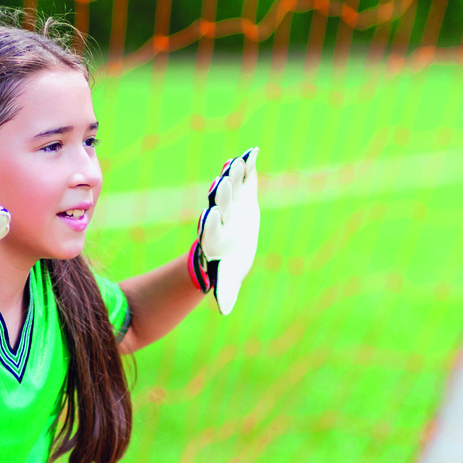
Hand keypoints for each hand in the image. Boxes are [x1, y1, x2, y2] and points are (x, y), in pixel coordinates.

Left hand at [194, 148, 259, 314]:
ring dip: (232, 176)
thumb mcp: (226, 280)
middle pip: (218, 205)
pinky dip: (248, 168)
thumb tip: (224, 310)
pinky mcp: (243, 195)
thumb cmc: (226, 268)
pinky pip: (245, 180)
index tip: (209, 215)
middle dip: (220, 195)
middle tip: (220, 183)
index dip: (209, 222)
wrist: (229, 250)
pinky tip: (252, 153)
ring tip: (237, 161)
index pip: (209, 230)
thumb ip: (225, 291)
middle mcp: (220, 218)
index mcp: (214, 239)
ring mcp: (230, 204)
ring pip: (229, 188)